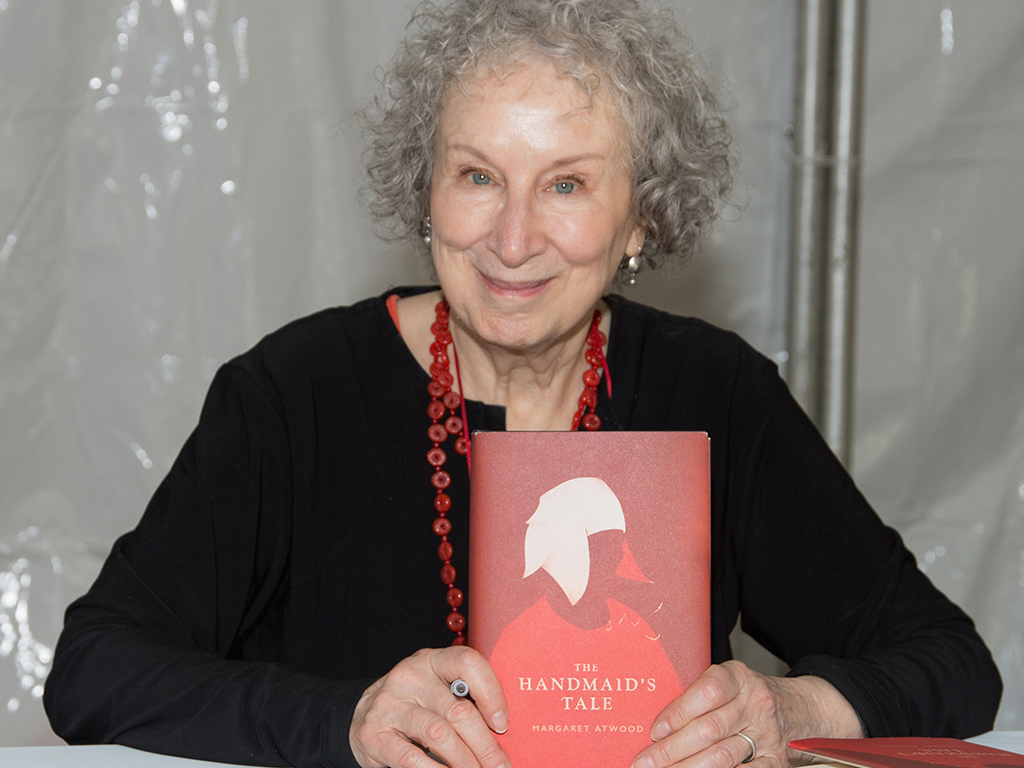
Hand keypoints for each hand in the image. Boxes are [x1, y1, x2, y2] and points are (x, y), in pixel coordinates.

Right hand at [349, 646, 511, 767]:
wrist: (362, 717)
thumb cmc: (414, 705)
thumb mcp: (436, 690)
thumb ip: (464, 699)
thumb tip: (502, 730)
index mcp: (432, 661)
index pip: (467, 664)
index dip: (491, 693)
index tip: (502, 724)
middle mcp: (409, 677)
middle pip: (457, 710)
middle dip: (485, 745)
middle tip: (500, 766)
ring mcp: (389, 704)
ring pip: (439, 734)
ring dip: (465, 762)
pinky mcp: (374, 734)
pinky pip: (412, 758)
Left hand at [630, 661, 862, 767]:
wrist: (806, 708)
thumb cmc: (753, 695)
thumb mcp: (731, 682)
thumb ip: (700, 696)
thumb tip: (660, 725)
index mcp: (739, 677)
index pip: (708, 692)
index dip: (678, 712)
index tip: (655, 730)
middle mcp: (755, 703)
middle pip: (709, 729)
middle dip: (671, 750)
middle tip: (644, 762)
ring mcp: (768, 734)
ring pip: (722, 755)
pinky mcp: (777, 761)